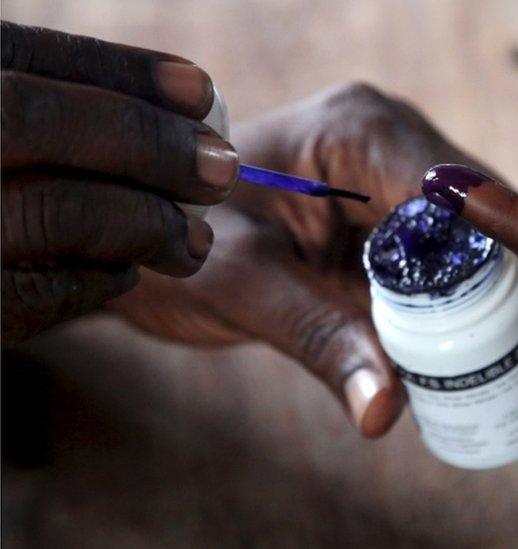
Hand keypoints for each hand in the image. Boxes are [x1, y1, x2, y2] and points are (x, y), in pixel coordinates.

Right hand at [1, 22, 238, 341]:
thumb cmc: (7, 182)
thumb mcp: (17, 139)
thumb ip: (70, 114)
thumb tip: (191, 111)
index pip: (25, 57)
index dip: (121, 70)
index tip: (201, 92)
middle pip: (33, 121)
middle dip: (146, 142)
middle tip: (223, 168)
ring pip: (55, 212)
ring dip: (149, 225)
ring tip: (195, 244)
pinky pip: (43, 290)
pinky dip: (104, 278)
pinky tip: (127, 271)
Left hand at [112, 83, 517, 436]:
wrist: (151, 238)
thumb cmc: (178, 238)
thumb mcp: (241, 284)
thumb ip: (319, 339)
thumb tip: (388, 411)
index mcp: (360, 133)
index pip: (463, 201)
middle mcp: (396, 157)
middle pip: (493, 235)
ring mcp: (402, 201)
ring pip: (486, 267)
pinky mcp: (398, 244)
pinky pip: (454, 291)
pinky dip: (486, 341)